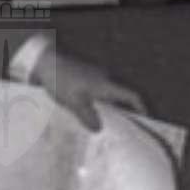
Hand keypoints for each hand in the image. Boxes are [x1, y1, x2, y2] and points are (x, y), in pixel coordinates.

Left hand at [31, 47, 147, 133]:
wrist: (44, 60)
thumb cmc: (61, 81)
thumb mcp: (74, 103)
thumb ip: (88, 117)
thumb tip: (98, 128)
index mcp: (106, 85)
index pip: (131, 96)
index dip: (141, 107)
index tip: (145, 120)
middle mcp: (105, 78)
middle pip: (120, 97)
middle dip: (122, 112)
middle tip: (120, 128)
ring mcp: (95, 75)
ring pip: (107, 94)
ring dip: (107, 107)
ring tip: (101, 123)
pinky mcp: (85, 74)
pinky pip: (96, 90)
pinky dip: (96, 101)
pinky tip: (86, 111)